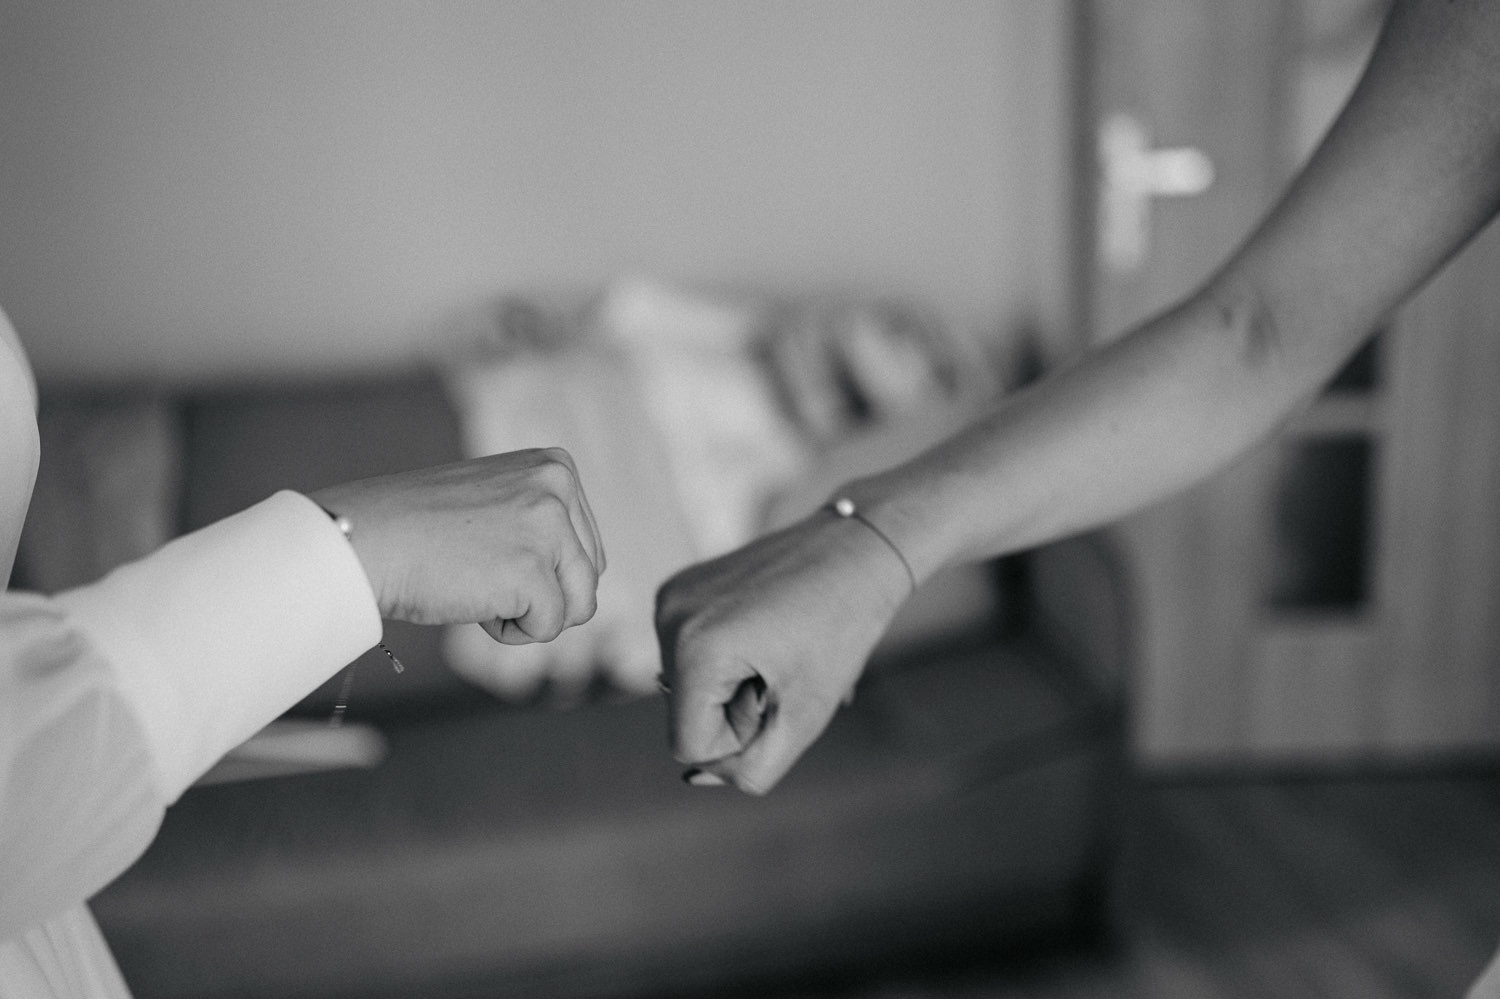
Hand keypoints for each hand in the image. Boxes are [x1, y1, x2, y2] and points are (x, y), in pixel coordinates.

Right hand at [310, 447, 604, 643]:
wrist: (364, 541)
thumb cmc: (421, 530)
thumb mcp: (498, 501)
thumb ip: (543, 521)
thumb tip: (587, 572)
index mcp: (555, 466)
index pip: (586, 546)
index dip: (540, 569)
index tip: (490, 551)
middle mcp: (559, 487)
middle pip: (588, 576)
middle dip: (542, 593)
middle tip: (482, 571)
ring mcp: (548, 526)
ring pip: (578, 605)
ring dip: (530, 613)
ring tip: (480, 585)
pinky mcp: (531, 570)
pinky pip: (548, 627)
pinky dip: (510, 631)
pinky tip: (471, 600)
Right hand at [656, 510, 910, 793]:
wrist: (855, 549)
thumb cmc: (840, 629)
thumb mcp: (804, 716)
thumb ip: (751, 766)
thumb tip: (697, 776)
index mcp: (695, 648)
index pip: (689, 745)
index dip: (739, 739)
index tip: (779, 696)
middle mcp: (669, 616)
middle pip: (687, 715)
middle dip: (735, 709)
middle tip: (784, 669)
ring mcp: (671, 597)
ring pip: (689, 688)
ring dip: (733, 685)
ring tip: (777, 648)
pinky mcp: (679, 586)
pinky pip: (691, 655)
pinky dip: (728, 659)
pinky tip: (765, 633)